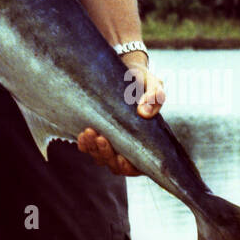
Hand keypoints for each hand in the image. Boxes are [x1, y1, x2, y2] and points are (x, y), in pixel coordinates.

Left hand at [77, 60, 166, 176]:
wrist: (127, 73)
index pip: (136, 166)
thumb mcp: (154, 85)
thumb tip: (144, 112)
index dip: (128, 166)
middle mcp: (127, 147)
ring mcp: (111, 142)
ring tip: (89, 132)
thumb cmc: (144, 82)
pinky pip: (88, 146)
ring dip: (92, 148)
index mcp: (146, 143)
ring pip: (99, 156)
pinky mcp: (97, 133)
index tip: (121, 158)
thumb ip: (155, 97)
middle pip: (114, 164)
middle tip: (101, 138)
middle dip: (106, 154)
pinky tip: (83, 133)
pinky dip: (84, 144)